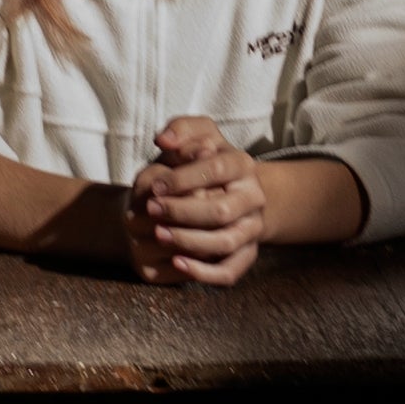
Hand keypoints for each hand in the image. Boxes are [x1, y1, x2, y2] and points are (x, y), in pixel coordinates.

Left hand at [129, 117, 273, 287]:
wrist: (231, 193)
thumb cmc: (202, 163)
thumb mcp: (197, 138)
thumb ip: (181, 130)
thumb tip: (164, 140)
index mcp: (243, 165)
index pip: (218, 169)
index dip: (183, 178)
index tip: (154, 186)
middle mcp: (254, 198)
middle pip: (221, 210)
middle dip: (182, 211)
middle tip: (150, 210)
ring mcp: (252, 229)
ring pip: (225, 242)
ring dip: (189, 241)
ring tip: (158, 235)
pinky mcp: (246, 255)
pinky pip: (230, 271)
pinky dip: (204, 272)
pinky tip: (178, 263)